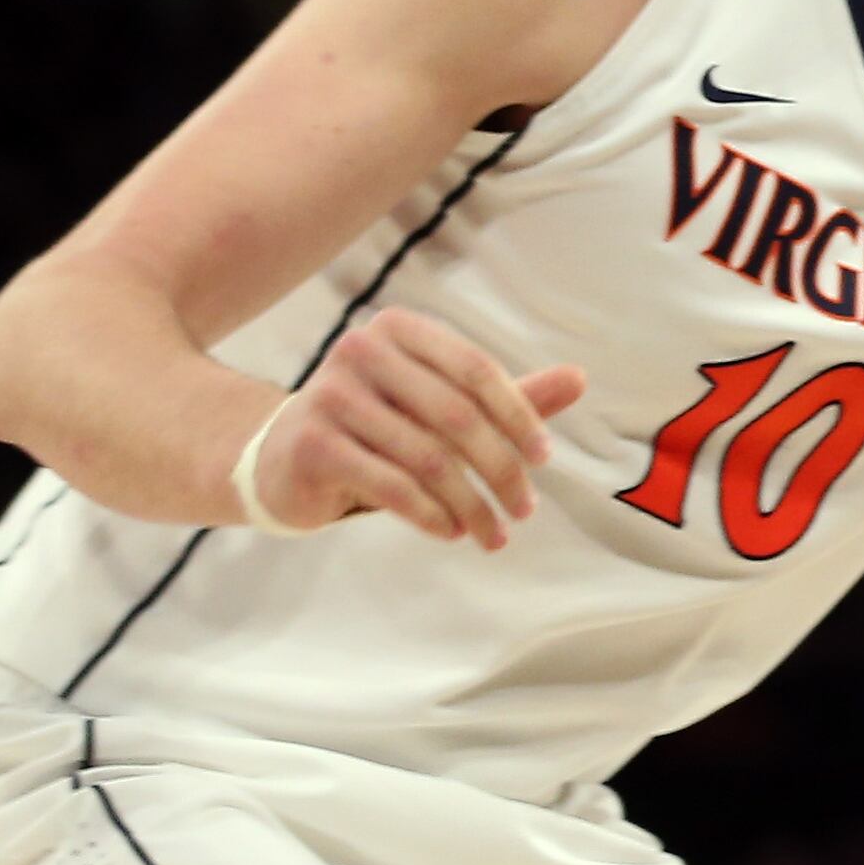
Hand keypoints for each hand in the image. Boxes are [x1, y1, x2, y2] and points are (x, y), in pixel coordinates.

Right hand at [251, 306, 586, 548]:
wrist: (284, 456)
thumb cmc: (378, 427)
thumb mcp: (442, 406)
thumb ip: (505, 395)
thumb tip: (580, 378)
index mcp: (400, 331)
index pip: (476, 371)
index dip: (518, 416)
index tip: (544, 460)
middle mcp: (361, 351)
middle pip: (457, 417)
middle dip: (501, 470)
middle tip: (524, 509)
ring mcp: (331, 395)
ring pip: (428, 459)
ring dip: (471, 504)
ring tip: (493, 534)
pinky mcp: (313, 444)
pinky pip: (391, 486)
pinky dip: (431, 514)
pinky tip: (451, 532)